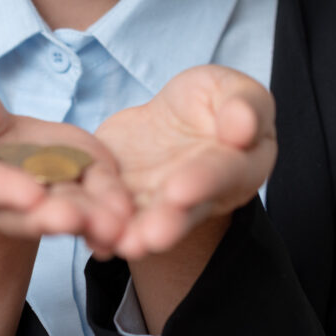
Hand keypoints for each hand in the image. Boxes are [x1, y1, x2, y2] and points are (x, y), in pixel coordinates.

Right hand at [0, 79, 132, 250]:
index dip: (2, 190)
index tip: (28, 195)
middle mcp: (1, 199)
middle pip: (27, 212)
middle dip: (52, 217)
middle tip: (76, 221)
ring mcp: (40, 194)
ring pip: (66, 210)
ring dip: (90, 220)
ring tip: (114, 225)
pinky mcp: (72, 181)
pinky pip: (94, 196)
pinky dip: (112, 206)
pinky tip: (128, 218)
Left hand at [94, 64, 276, 258]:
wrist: (175, 117)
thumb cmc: (214, 102)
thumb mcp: (234, 91)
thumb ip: (245, 106)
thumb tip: (243, 126)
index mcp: (237, 166)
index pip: (220, 174)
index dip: (202, 183)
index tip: (179, 192)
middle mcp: (199, 196)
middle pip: (183, 211)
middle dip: (164, 223)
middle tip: (148, 238)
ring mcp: (159, 203)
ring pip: (146, 222)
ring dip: (132, 234)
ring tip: (118, 244)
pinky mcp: (124, 198)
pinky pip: (112, 214)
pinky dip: (101, 228)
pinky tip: (91, 239)